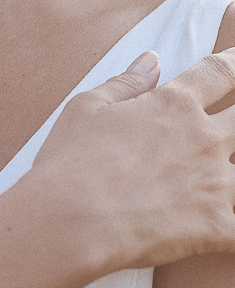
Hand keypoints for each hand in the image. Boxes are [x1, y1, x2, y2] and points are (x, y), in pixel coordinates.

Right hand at [30, 48, 234, 270]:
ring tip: (221, 173)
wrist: (69, 221)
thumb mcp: (85, 108)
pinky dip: (233, 221)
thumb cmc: (70, 164)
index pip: (220, 74)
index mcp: (173, 105)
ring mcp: (217, 182)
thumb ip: (126, 83)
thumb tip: (151, 62)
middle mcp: (204, 138)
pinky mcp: (220, 225)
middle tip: (229, 124)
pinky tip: (224, 221)